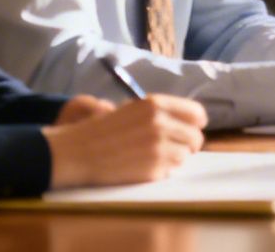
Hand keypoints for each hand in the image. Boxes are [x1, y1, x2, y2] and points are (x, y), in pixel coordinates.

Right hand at [44, 94, 205, 188]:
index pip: (196, 113)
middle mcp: (161, 124)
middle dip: (188, 143)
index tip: (195, 127)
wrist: (77, 152)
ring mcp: (159, 148)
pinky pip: (171, 170)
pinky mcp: (153, 170)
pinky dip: (164, 169)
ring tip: (155, 155)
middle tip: (177, 146)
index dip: (197, 122)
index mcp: (156, 105)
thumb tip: (188, 120)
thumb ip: (160, 112)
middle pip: (195, 137)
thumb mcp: (132, 109)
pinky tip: (146, 165)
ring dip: (176, 156)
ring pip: (185, 155)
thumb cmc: (103, 129)